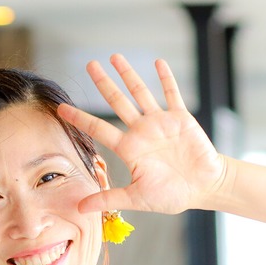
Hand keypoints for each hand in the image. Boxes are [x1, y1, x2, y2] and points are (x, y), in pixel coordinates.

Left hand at [57, 54, 226, 216]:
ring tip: (115, 56)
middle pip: (117, 102)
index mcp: (129, 149)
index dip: (79, 118)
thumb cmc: (172, 195)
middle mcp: (141, 131)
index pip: (98, 128)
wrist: (204, 188)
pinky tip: (158, 63)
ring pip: (141, 92)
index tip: (61, 109)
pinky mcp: (181, 119)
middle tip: (89, 65)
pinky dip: (166, 78)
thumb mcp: (137, 199)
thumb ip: (109, 199)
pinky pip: (172, 94)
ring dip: (129, 74)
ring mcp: (160, 122)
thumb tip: (80, 208)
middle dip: (103, 83)